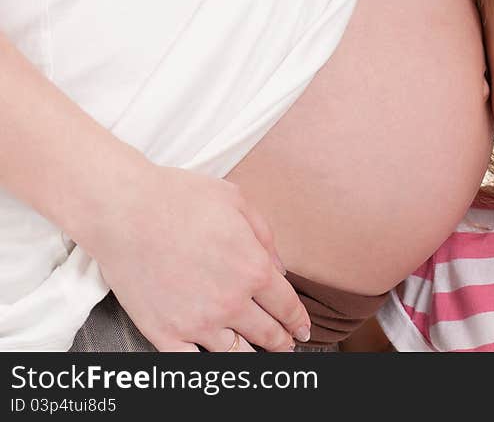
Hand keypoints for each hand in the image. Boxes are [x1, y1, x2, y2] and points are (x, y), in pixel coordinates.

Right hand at [82, 164, 310, 351]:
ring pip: (236, 353)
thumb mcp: (238, 202)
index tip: (302, 329)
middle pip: (267, 334)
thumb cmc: (180, 198)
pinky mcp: (164, 333)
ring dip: (251, 354)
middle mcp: (230, 302)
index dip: (298, 321)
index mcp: (253, 270)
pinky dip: (207, 364)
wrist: (123, 210)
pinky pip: (193, 363)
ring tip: (257, 354)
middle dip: (282, 342)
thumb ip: (265, 237)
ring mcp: (196, 322)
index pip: (287, 307)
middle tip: (287, 345)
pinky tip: (215, 359)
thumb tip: (280, 269)